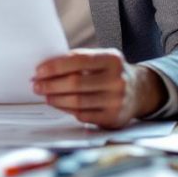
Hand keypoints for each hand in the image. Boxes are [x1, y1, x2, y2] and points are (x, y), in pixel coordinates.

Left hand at [32, 49, 166, 128]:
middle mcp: (117, 79)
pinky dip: (67, 110)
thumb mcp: (102, 60)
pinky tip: (60, 105)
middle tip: (37, 85)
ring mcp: (117, 100)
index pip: (78, 60)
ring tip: (45, 96)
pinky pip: (83, 115)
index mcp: (112, 59)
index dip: (55, 66)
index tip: (39, 71)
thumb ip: (79, 61)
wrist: (140, 91)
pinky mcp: (113, 117)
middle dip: (50, 85)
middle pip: (75, 83)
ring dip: (56, 99)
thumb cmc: (112, 73)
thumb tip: (46, 68)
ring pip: (77, 101)